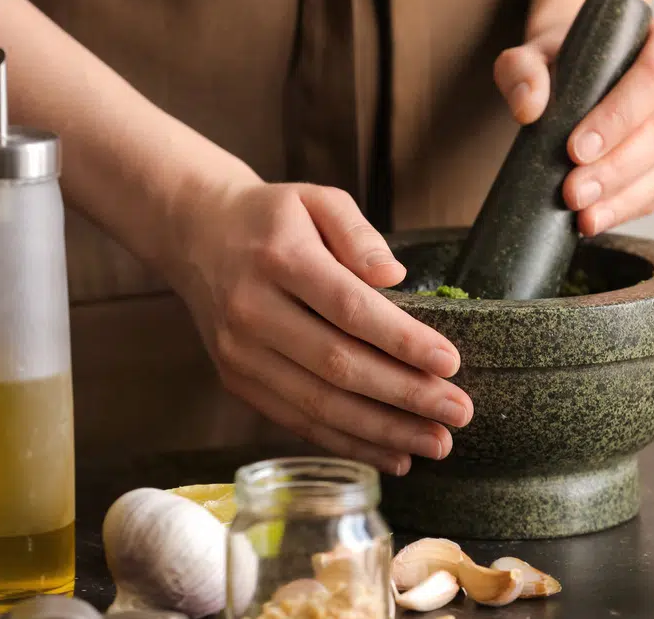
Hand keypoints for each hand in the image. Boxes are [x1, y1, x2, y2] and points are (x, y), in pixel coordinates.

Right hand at [174, 181, 473, 475]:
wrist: (195, 235)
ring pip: (319, 404)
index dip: (402, 340)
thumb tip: (393, 277)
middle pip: (338, 365)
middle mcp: (253, 310)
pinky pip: (297, 420)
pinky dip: (347, 443)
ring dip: (382, 431)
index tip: (451, 363)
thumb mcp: (317, 199)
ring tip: (436, 443)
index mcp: (280, 258)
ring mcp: (240, 353)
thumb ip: (358, 233)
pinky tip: (391, 454)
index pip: (349, 308)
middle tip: (458, 413)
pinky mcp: (237, 380)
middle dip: (405, 395)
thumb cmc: (272, 218)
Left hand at [495, 17, 653, 234]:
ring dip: (626, 198)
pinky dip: (636, 208)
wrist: (588, 78)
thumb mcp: (535, 55)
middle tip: (573, 193)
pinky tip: (602, 216)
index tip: (575, 149)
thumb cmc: (570, 64)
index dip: (619, 117)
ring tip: (584, 216)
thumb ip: (522, 70)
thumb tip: (529, 107)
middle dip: (616, 169)